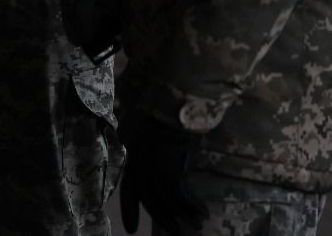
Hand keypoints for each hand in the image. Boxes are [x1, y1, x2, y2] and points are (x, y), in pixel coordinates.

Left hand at [117, 113, 204, 234]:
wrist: (174, 108)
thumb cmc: (167, 118)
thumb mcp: (152, 137)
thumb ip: (151, 155)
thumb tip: (160, 173)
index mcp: (134, 156)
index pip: (127, 189)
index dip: (129, 210)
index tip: (131, 230)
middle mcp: (140, 164)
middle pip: (149, 199)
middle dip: (162, 218)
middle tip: (175, 232)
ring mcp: (154, 168)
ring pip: (165, 201)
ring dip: (182, 215)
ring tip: (196, 224)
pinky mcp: (170, 170)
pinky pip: (181, 195)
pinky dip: (192, 206)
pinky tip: (203, 211)